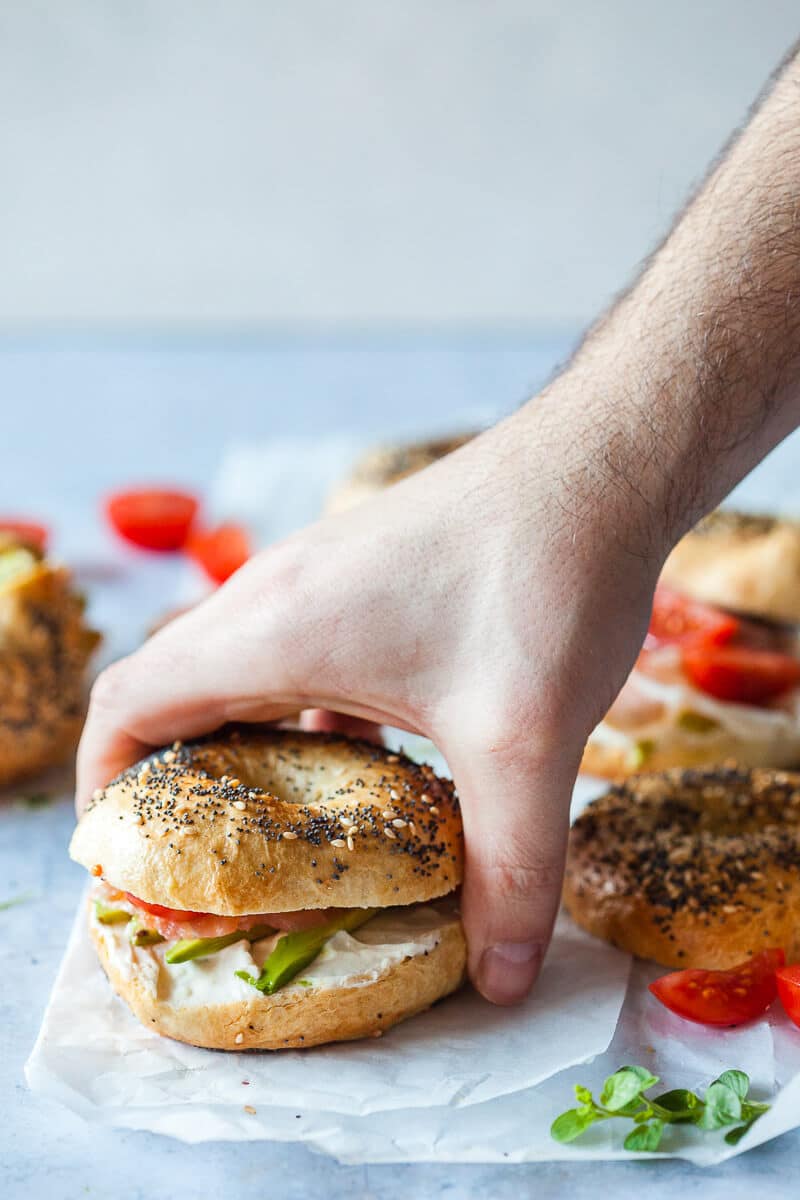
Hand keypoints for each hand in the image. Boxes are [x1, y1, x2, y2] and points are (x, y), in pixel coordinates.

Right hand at [76, 397, 664, 1004]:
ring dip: (244, 748)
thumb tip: (501, 978)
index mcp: (272, 630)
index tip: (130, 859)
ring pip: (239, 672)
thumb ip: (511, 869)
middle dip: (174, 783)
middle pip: (173, 693)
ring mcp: (321, 578)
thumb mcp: (525, 743)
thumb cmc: (545, 579)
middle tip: (212, 867)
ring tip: (282, 830)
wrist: (600, 463)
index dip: (105, 785)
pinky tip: (370, 761)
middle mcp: (275, 596)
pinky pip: (299, 653)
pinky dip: (305, 715)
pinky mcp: (367, 576)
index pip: (126, 703)